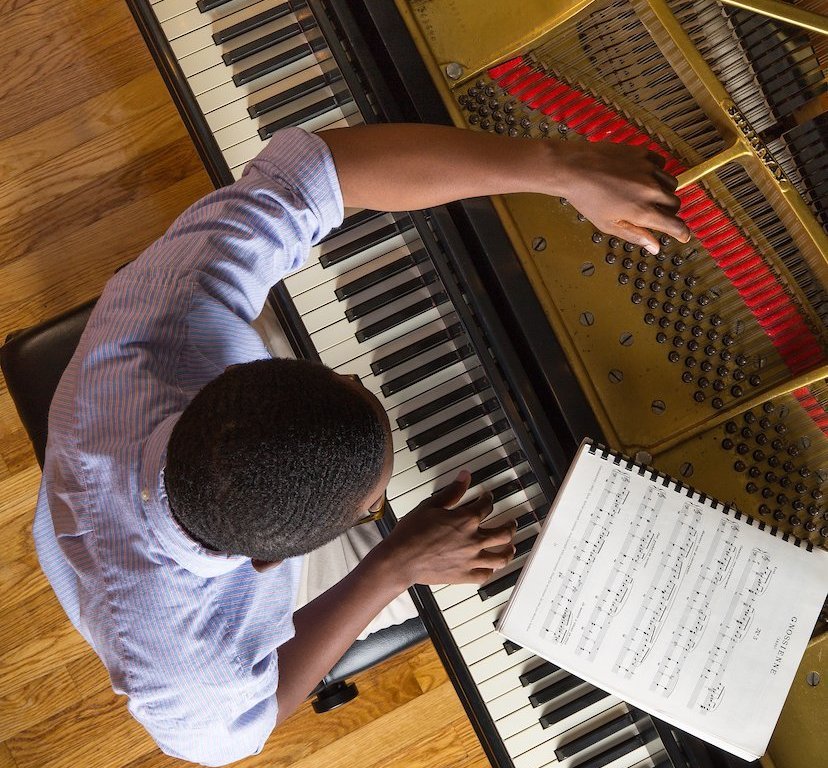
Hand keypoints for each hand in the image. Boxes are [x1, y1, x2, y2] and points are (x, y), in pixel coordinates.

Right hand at [384, 470, 516, 586]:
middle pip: (504, 533)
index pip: (486, 506)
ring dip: (509, 551)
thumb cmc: (412, 533)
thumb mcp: (431, 505)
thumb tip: (465, 476)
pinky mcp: (465, 576)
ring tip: (511, 548)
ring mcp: (472, 560)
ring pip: (501, 557)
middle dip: (510, 526)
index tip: (487, 497)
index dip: (488, 499)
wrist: (401, 559)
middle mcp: (474, 539)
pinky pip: (485, 575)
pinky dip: (490, 571)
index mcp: (467, 520)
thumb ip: (452, 491)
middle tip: (511, 523)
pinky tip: (491, 568)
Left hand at [549, 140, 690, 253]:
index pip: (675, 225)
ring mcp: (648, 170)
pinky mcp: (643, 154)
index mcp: (642, 212)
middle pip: (676, 204)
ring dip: (665, 192)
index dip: (681, 233)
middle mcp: (650, 190)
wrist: (574, 168)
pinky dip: (658, 172)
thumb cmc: (586, 199)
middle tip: (654, 214)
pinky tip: (644, 177)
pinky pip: (662, 164)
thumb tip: (654, 247)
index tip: (682, 235)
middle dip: (669, 212)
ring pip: (672, 184)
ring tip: (647, 195)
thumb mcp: (608, 225)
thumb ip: (634, 235)